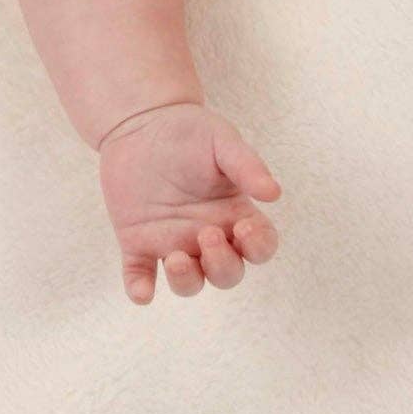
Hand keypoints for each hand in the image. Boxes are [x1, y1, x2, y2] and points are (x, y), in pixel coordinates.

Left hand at [97, 100, 282, 304]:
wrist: (140, 122)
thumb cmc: (189, 132)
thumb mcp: (221, 141)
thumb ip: (246, 165)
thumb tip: (274, 193)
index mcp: (235, 215)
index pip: (259, 246)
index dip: (258, 246)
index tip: (244, 226)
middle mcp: (207, 237)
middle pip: (226, 273)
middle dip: (221, 264)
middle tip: (207, 233)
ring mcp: (173, 242)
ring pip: (189, 283)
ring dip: (186, 280)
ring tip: (176, 258)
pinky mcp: (138, 242)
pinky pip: (140, 276)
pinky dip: (140, 288)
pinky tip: (141, 291)